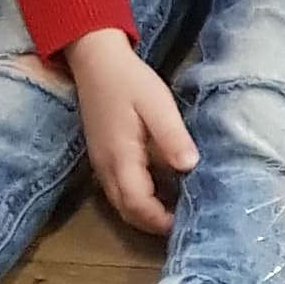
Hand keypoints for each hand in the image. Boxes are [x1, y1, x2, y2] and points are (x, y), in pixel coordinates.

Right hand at [66, 26, 197, 234]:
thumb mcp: (157, 104)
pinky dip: (138, 200)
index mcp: (120, 157)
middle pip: (127, 211)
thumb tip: (189, 166)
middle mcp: (105, 167)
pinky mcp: (102, 157)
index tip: (185, 223)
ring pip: (121, 204)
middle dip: (154, 224)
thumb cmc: (128, 80)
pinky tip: (161, 192)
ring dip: (146, 213)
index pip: (137, 204)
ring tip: (176, 210)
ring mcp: (100, 164)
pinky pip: (118, 191)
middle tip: (185, 222)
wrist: (95, 60)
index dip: (160, 220)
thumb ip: (171, 136)